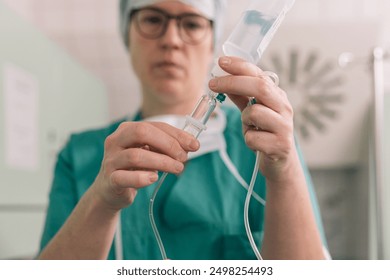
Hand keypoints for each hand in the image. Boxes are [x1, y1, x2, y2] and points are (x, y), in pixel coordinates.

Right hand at [92, 121, 198, 210]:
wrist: (111, 191)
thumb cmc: (134, 168)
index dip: (176, 134)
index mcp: (127, 129)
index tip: (194, 145)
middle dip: (168, 144)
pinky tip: (154, 178)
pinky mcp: (110, 180)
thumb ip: (167, 146)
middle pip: (142, 133)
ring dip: (162, 162)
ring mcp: (111, 160)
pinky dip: (142, 178)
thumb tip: (191, 144)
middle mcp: (116, 141)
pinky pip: (124, 177)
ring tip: (177, 169)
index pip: (154, 125)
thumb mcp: (150, 153)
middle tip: (183, 157)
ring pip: (136, 156)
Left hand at [209, 56, 297, 183]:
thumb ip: (241, 95)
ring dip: (244, 120)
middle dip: (233, 82)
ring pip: (254, 113)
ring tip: (250, 127)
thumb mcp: (252, 111)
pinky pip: (253, 138)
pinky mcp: (281, 145)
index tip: (221, 61)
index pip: (259, 74)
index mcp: (277, 96)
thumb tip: (223, 78)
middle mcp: (284, 107)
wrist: (281, 161)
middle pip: (260, 87)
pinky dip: (248, 139)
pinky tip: (256, 143)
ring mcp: (285, 126)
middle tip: (212, 84)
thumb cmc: (265, 132)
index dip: (240, 66)